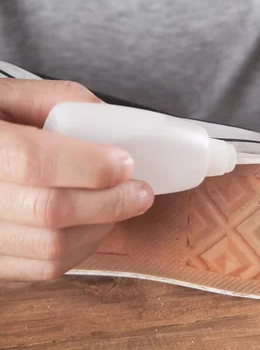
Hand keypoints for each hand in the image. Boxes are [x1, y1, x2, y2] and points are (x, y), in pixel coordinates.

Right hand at [0, 79, 153, 280]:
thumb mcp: (13, 97)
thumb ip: (62, 100)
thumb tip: (113, 123)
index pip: (33, 163)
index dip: (88, 166)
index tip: (125, 163)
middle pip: (49, 211)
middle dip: (109, 202)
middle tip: (140, 192)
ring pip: (50, 247)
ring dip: (99, 227)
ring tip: (118, 206)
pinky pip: (43, 268)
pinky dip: (80, 249)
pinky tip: (93, 226)